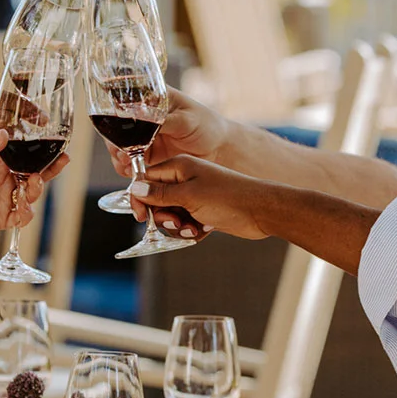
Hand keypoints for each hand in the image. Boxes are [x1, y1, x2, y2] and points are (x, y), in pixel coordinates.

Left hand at [0, 130, 56, 232]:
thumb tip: (5, 132)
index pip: (27, 156)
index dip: (43, 152)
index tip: (58, 145)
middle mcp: (4, 180)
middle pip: (35, 175)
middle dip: (50, 169)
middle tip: (61, 160)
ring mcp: (3, 199)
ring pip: (30, 195)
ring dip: (37, 189)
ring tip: (34, 180)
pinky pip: (20, 217)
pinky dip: (26, 213)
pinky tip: (25, 208)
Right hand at [104, 89, 230, 177]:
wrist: (220, 149)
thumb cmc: (207, 126)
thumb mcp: (185, 120)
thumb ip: (161, 120)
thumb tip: (138, 117)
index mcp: (153, 98)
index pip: (124, 102)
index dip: (114, 115)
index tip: (115, 129)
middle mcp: (144, 117)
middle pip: (118, 127)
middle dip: (115, 141)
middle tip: (120, 153)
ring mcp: (144, 136)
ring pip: (121, 145)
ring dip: (119, 156)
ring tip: (125, 163)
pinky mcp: (148, 154)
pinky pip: (131, 160)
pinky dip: (127, 167)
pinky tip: (130, 171)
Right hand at [130, 155, 275, 239]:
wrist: (262, 211)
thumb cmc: (228, 198)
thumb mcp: (189, 196)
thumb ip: (159, 194)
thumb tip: (134, 189)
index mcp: (180, 167)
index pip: (146, 179)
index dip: (141, 199)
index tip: (141, 216)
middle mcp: (186, 180)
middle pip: (157, 201)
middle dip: (163, 216)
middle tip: (176, 221)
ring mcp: (196, 196)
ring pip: (171, 215)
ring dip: (178, 226)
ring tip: (193, 228)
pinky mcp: (204, 211)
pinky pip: (186, 223)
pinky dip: (191, 230)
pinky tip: (204, 230)